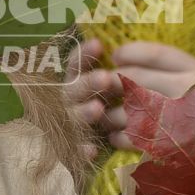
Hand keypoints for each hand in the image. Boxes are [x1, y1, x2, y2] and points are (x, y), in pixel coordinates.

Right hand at [65, 39, 120, 158]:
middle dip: (88, 82)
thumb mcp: (108, 88)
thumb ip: (113, 73)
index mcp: (76, 83)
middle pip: (73, 89)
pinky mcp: (69, 149)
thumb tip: (126, 53)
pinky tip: (92, 150)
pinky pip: (73, 150)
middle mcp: (68, 102)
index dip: (84, 54)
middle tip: (105, 77)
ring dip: (83, 112)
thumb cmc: (105, 108)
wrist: (85, 146)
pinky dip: (81, 150)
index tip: (99, 44)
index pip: (76, 64)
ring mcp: (67, 124)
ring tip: (98, 108)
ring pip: (72, 117)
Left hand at [67, 39, 194, 154]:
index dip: (129, 53)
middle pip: (135, 78)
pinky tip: (115, 136)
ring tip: (107, 116)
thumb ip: (169, 68)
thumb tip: (122, 58)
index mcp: (194, 71)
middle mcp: (186, 90)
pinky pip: (134, 138)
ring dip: (111, 113)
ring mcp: (177, 118)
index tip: (116, 56)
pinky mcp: (170, 145)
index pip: (154, 54)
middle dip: (112, 82)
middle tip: (102, 87)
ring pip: (130, 109)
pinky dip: (118, 137)